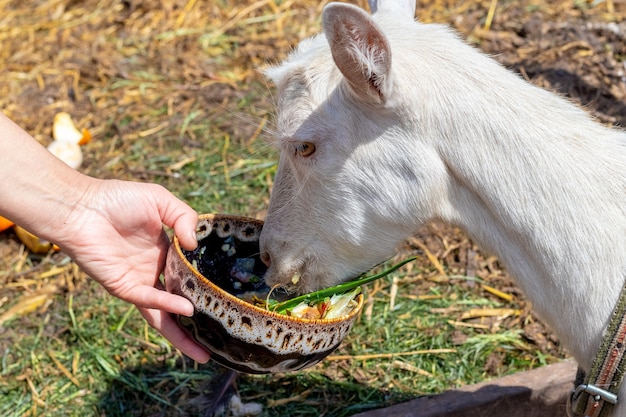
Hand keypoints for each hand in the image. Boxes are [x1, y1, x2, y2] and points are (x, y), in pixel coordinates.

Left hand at [53, 178, 210, 362]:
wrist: (81, 208)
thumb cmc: (118, 199)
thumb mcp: (160, 200)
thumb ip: (184, 217)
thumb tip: (194, 245)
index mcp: (164, 251)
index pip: (189, 272)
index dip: (206, 283)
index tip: (227, 295)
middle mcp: (154, 270)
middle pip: (180, 300)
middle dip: (198, 321)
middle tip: (220, 336)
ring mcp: (139, 281)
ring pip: (164, 314)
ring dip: (182, 333)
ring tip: (203, 352)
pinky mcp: (123, 287)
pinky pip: (148, 300)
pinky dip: (166, 305)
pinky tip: (186, 309)